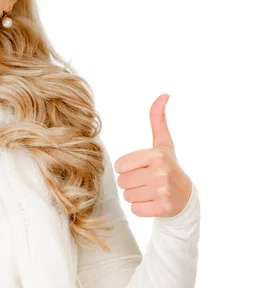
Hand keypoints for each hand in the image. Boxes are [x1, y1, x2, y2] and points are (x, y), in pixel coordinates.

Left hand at [114, 94, 192, 217]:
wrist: (186, 197)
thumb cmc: (168, 166)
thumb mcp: (162, 143)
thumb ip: (157, 119)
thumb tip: (163, 95)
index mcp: (156, 155)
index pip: (120, 165)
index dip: (127, 168)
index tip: (142, 168)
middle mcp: (160, 172)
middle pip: (123, 181)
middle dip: (131, 182)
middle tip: (147, 181)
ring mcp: (163, 191)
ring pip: (128, 196)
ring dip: (135, 195)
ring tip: (150, 191)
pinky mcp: (163, 208)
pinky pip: (135, 209)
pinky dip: (141, 208)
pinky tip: (153, 202)